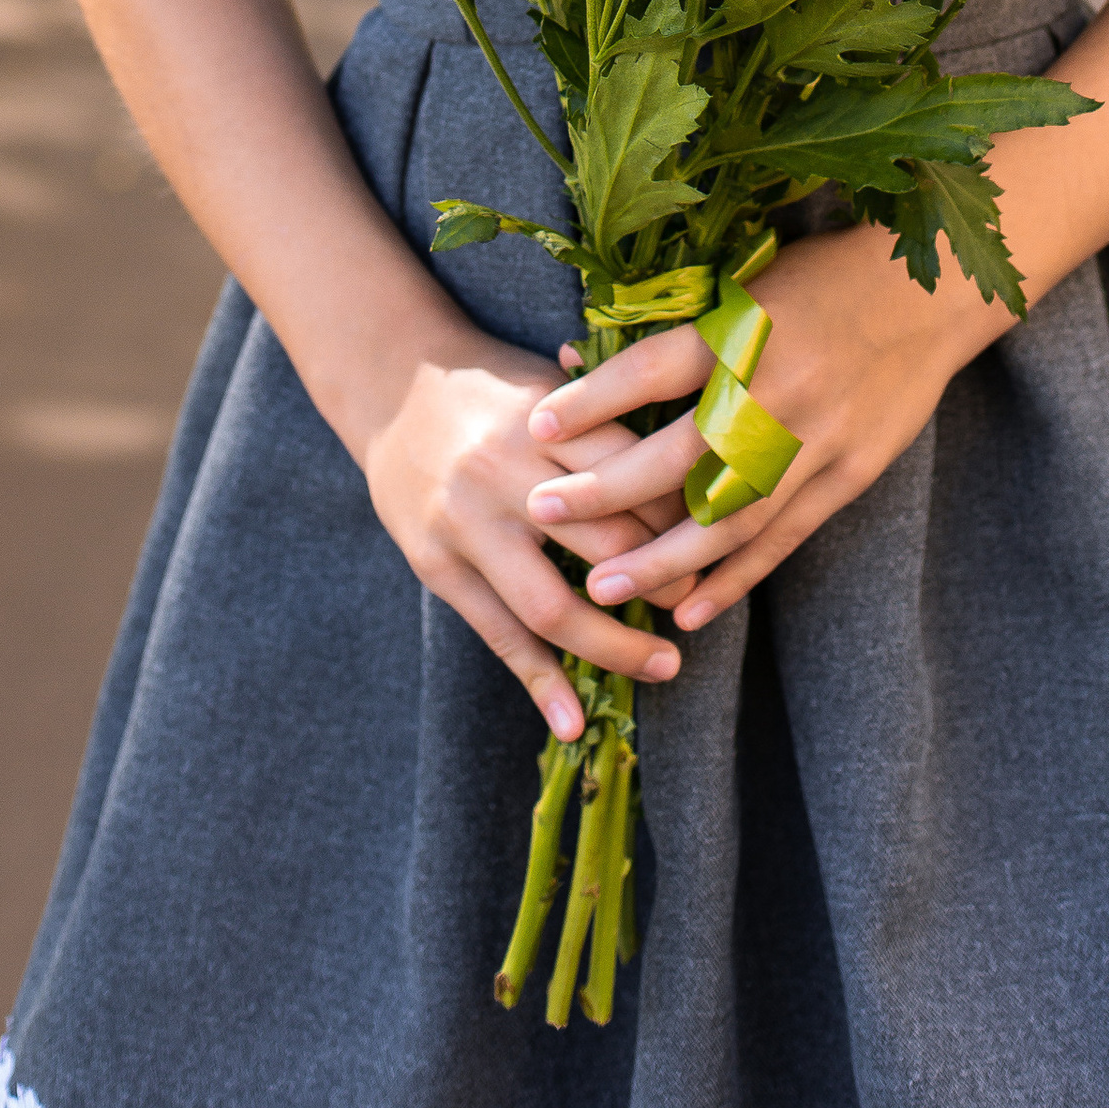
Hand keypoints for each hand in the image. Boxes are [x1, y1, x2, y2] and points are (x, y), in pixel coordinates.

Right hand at [356, 317, 687, 740]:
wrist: (390, 382)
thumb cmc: (493, 384)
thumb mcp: (553, 384)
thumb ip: (612, 421)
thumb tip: (695, 464)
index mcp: (547, 421)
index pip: (634, 474)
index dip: (683, 514)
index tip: (719, 537)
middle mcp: (506, 472)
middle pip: (605, 542)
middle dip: (663, 580)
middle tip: (698, 599)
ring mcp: (468, 525)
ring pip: (553, 604)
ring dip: (615, 646)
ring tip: (664, 665)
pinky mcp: (437, 565)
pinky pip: (498, 634)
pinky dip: (539, 683)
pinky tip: (573, 725)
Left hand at [522, 226, 989, 634]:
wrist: (931, 294)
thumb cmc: (826, 275)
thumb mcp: (751, 282)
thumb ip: (682, 326)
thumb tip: (582, 353)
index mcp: (745, 328)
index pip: (652, 370)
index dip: (592, 400)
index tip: (533, 426)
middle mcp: (775, 388)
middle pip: (677, 454)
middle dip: (605, 490)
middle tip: (544, 512)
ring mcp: (816, 439)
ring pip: (728, 514)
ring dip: (662, 558)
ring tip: (603, 587)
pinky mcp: (848, 474)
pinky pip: (782, 537)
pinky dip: (735, 577)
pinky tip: (690, 607)